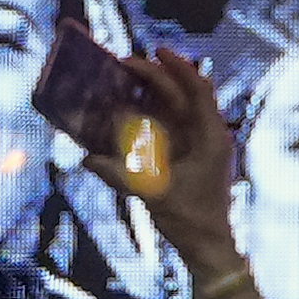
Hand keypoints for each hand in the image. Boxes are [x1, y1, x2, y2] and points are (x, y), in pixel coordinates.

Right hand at [87, 48, 244, 276]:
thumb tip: (87, 158)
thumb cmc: (191, 220)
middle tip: (125, 64)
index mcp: (211, 137)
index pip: (197, 90)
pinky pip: (171, 127)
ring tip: (125, 80)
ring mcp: (200, 146)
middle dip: (156, 77)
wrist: (208, 247)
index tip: (155, 50)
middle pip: (184, 94)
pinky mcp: (190, 157)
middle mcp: (208, 135)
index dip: (177, 66)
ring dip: (153, 94)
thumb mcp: (154, 195)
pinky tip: (129, 112)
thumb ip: (121, 175)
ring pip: (177, 109)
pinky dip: (152, 117)